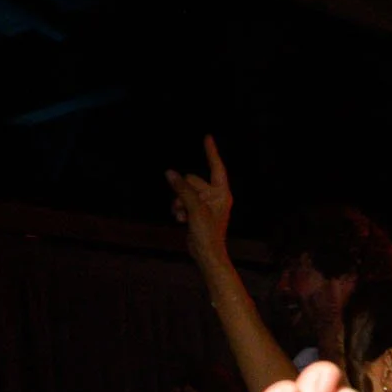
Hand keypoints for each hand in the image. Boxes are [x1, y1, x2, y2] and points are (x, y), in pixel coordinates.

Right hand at [166, 135, 232, 271]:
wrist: (206, 254)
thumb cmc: (208, 234)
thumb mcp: (195, 209)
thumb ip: (183, 189)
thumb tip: (170, 173)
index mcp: (222, 193)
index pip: (216, 167)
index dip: (211, 152)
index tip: (207, 137)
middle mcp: (215, 196)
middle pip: (192, 180)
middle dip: (183, 192)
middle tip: (185, 207)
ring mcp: (205, 204)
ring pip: (184, 191)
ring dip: (179, 203)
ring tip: (182, 216)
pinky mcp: (196, 211)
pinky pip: (182, 201)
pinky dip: (178, 209)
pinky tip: (181, 220)